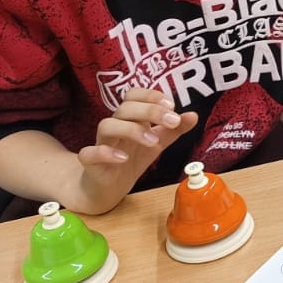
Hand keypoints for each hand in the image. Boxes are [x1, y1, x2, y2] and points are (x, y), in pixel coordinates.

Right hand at [77, 88, 199, 200]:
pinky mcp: (91, 163)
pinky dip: (105, 153)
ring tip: (153, 142)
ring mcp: (101, 143)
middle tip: (172, 121)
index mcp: (131, 119)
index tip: (172, 105)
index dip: (151, 96)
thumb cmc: (132, 158)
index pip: (133, 95)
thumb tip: (193, 115)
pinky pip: (88, 153)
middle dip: (150, 111)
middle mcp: (115, 127)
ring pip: (106, 125)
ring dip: (131, 130)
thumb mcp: (158, 143)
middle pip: (124, 108)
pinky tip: (124, 158)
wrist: (108, 187)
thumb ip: (174, 130)